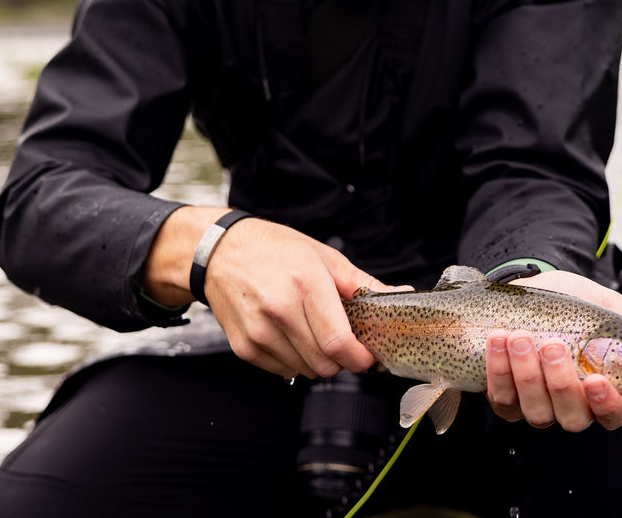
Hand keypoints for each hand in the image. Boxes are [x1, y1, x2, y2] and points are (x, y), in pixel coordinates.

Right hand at [143, 206, 396, 379]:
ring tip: (311, 332)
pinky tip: (290, 335)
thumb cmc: (274, 250)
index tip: (368, 356)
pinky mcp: (244, 347)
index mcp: (305, 284)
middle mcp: (279, 310)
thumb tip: (402, 295)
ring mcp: (258, 331)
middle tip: (342, 340)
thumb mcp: (325, 257)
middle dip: (341, 359)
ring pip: (305, 371)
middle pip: (325, 363)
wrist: (220, 251)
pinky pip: (283, 371)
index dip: (360, 358)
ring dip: (317, 360)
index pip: (338, 342)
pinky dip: (294, 361)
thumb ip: (364, 285)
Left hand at [483, 270, 621, 431]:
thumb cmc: (575, 303)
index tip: (597, 380)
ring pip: (536, 411)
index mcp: (605, 390)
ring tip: (519, 337)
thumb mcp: (609, 309)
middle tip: (552, 346)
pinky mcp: (506, 399)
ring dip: (526, 375)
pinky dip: (499, 371)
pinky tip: (497, 341)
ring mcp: (538, 405)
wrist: (530, 286)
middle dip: (560, 383)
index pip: (613, 415)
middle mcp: (573, 405)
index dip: (607, 404)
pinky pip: (503, 400)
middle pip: (573, 417)